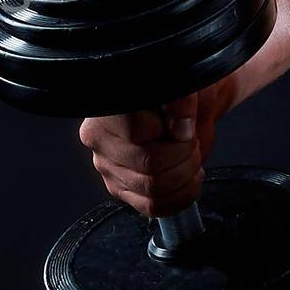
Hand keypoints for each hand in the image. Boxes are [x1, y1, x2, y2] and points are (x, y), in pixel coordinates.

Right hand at [77, 88, 223, 216]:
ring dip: (185, 176)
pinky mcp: (119, 187)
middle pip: (148, 163)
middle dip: (184, 156)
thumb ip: (183, 101)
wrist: (183, 109)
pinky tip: (187, 179)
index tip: (186, 126)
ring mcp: (106, 165)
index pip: (137, 130)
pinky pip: (151, 205)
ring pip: (152, 188)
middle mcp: (98, 136)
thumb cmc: (182, 92)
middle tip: (192, 143)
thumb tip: (180, 129)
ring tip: (190, 159)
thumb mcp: (188, 83)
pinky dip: (179, 197)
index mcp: (108, 104)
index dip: (172, 132)